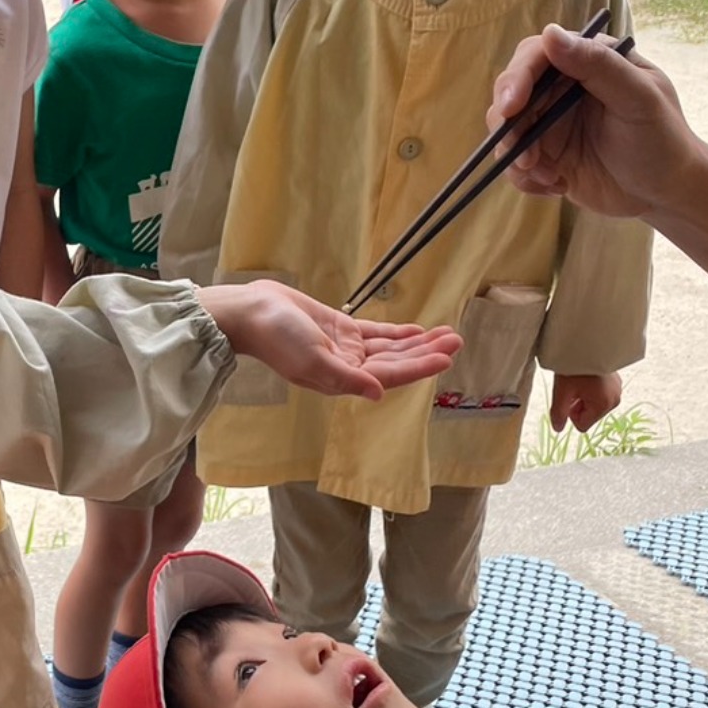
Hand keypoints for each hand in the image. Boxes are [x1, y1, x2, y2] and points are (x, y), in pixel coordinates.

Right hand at [199, 282, 461, 400]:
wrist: (251, 313)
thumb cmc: (278, 339)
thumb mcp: (312, 360)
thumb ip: (346, 378)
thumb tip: (378, 393)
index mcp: (343, 380)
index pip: (390, 375)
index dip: (419, 367)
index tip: (446, 356)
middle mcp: (349, 367)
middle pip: (397, 361)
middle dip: (427, 352)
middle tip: (456, 338)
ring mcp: (346, 349)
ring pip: (390, 347)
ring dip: (417, 342)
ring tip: (446, 332)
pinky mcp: (339, 330)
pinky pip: (375, 333)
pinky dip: (396, 332)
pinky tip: (417, 330)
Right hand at [487, 26, 699, 220]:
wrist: (668, 193)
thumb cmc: (662, 139)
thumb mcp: (637, 98)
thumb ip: (597, 65)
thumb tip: (550, 34)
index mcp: (587, 62)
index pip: (537, 55)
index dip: (517, 77)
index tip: (511, 107)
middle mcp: (563, 88)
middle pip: (513, 91)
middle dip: (508, 123)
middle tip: (518, 152)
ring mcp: (551, 123)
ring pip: (508, 129)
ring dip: (515, 154)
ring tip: (547, 176)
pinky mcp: (547, 156)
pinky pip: (517, 163)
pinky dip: (525, 179)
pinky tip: (555, 186)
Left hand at [550, 371, 621, 432]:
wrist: (588, 341)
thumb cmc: (574, 365)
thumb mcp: (561, 392)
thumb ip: (558, 414)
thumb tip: (558, 429)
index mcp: (604, 405)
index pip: (582, 425)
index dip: (569, 413)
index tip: (567, 396)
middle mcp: (615, 400)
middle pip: (589, 415)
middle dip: (577, 405)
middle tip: (572, 386)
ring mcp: (618, 389)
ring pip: (594, 405)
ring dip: (583, 397)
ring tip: (579, 379)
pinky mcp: (616, 381)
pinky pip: (600, 394)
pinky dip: (591, 389)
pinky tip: (586, 375)